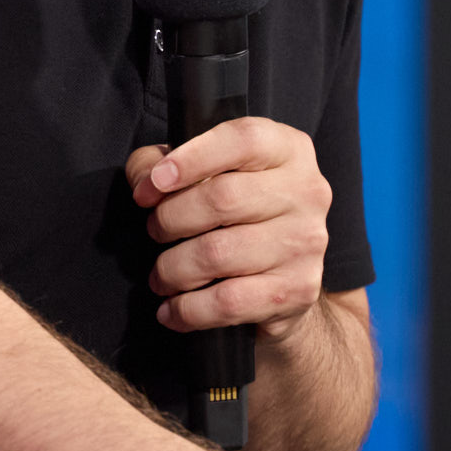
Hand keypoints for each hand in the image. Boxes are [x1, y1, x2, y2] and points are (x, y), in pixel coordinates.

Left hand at [125, 116, 331, 336]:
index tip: (154, 184)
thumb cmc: (238, 215)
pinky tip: (172, 310)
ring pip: (218, 254)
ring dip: (173, 269)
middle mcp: (306, 192)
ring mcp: (306, 243)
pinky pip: (228, 302)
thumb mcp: (205, 174)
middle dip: (171, 219)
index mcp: (287, 150)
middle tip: (156, 231)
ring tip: (161, 275)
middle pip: (222, 199)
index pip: (242, 139)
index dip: (191, 159)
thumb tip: (143, 182)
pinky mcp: (297, 290)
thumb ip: (163, 163)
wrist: (286, 280)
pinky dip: (188, 309)